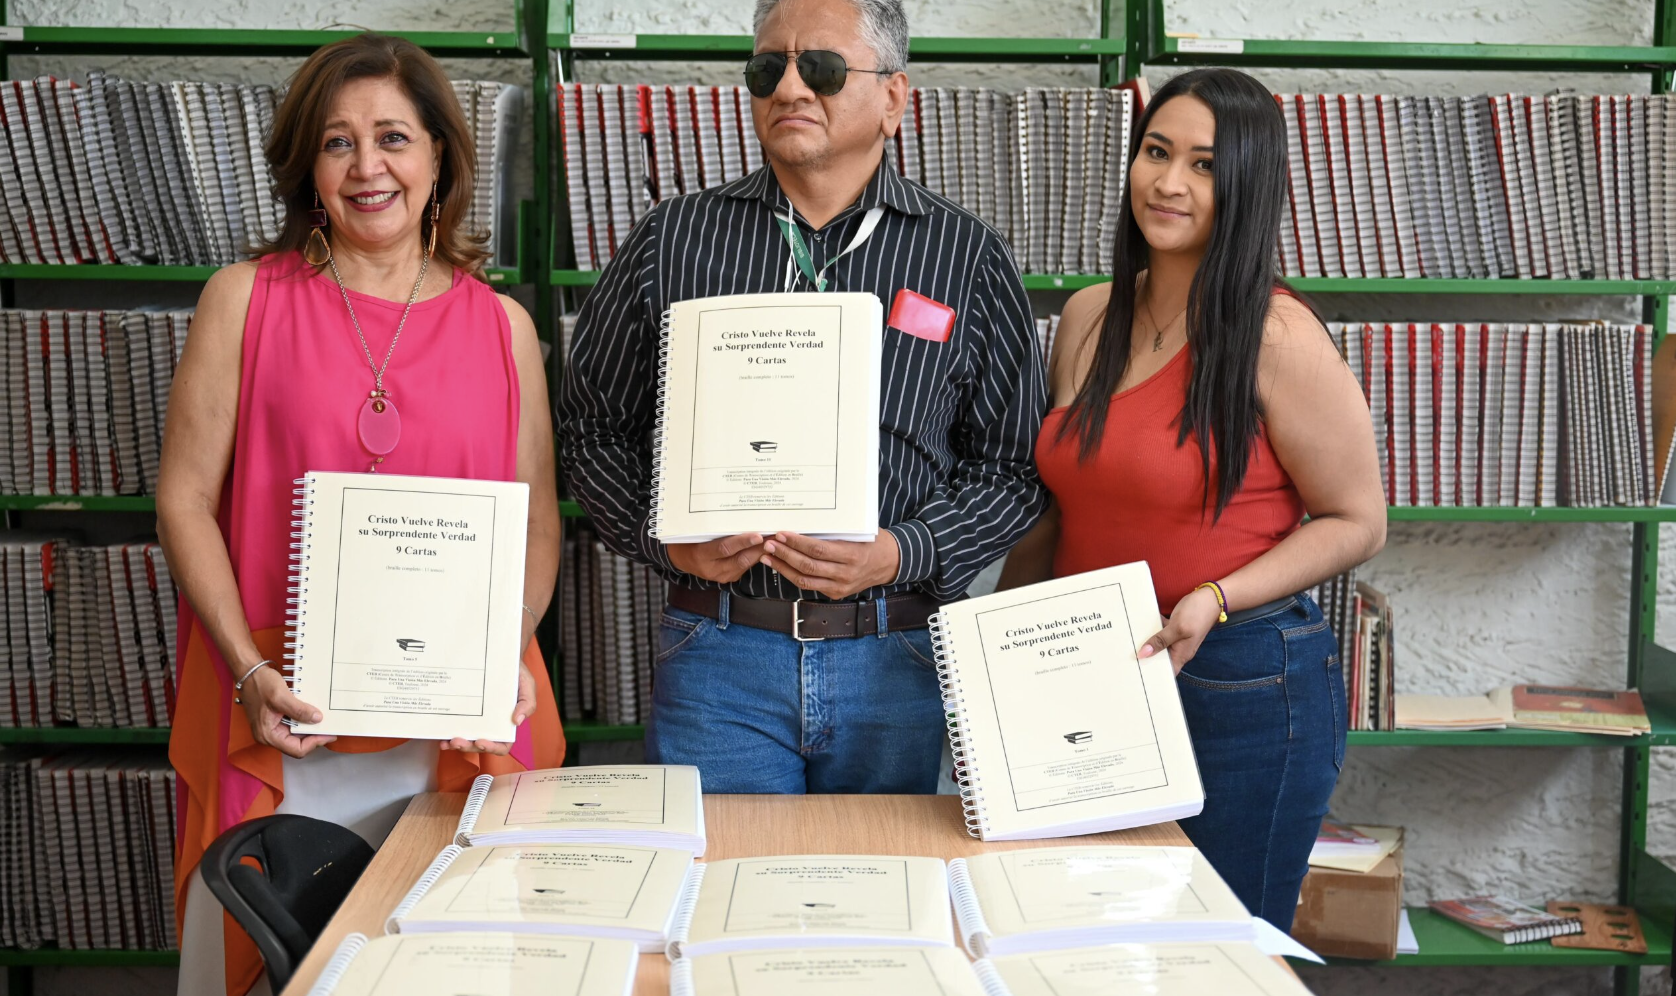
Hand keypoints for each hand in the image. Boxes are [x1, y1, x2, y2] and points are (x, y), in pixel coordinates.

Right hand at [238, 665, 336, 757]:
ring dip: (310, 727)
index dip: (314, 743)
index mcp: (268, 735)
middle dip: (314, 735)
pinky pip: (294, 724)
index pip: (296, 749)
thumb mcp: (281, 696)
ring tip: (322, 718)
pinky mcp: (276, 720)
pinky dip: (304, 719)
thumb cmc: (259, 684)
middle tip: (329, 726)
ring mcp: (273, 728)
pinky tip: (312, 712)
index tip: (328, 734)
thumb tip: (317, 719)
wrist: (249, 672)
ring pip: (297, 734)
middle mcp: (269, 735)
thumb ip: (299, 710)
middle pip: (298, 743)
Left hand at [443, 661, 536, 754]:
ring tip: (447, 742)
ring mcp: (476, 720)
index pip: (502, 745)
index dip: (491, 748)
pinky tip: (441, 735)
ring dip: (456, 744)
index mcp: (506, 724)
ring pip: (466, 740)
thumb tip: (517, 721)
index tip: (480, 741)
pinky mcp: (464, 712)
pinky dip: (448, 734)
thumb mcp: (527, 685)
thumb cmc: (516, 674)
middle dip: (468, 747)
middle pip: (479, 746)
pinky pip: (455, 727)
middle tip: (457, 741)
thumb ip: (527, 703)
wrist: (500, 658)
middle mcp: (490, 726)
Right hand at [665, 533, 766, 583]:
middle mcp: (713, 569)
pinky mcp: (729, 577)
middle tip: (775, 535)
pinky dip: (756, 556)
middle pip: (740, 559)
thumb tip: (738, 516)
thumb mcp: (695, 532)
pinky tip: (766, 547)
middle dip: (760, 547)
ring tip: (775, 539)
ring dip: (761, 552)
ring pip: (746, 564)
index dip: (742, 542)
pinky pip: (745, 566)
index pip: (725, 548)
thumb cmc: (687, 540)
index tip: (758, 535)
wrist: (680, 558)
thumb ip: (714, 529)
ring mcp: (722, 576)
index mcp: (702, 556)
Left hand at [760, 530, 899, 599]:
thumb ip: (835, 530)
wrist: (890, 562)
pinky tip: (781, 566)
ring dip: (783, 567)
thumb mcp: (858, 531)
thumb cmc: (873, 541)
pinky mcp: (835, 593)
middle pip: (808, 565)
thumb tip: (804, 522)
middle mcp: (846, 573)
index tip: (781, 533)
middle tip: (768, 543)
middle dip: (785, 554)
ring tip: (768, 556)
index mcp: (853, 555)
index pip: (818, 549)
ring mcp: (840, 586)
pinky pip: (809, 586)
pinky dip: (792, 576)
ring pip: (805, 579)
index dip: (797, 543)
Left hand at [1138, 586, 1222, 674]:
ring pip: (1159, 645)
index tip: (1138, 673)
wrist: (1211, 597)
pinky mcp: (1175, 629)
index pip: (1167, 672)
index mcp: (1181, 654)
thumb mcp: (1177, 628)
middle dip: (1146, 657)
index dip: (1154, 675)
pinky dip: (1153, 630)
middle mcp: (1179, 649)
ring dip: (1148, 642)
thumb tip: (1143, 654)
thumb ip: (1160, 641)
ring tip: (1130, 642)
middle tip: (1128, 656)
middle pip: (1160, 659)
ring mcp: (1177, 639)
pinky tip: (1141, 626)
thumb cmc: (1198, 613)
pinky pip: (1161, 633)